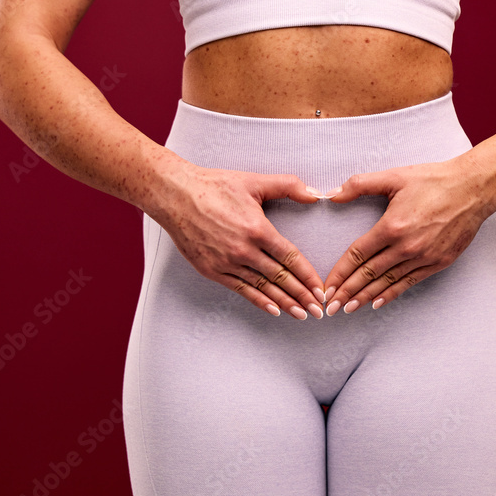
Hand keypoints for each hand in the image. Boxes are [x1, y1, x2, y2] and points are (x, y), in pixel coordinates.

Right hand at [153, 164, 327, 318]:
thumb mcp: (254, 181)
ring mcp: (226, 262)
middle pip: (280, 278)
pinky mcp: (212, 270)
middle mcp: (244, 250)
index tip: (320, 289)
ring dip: (284, 303)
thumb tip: (315, 194)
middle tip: (319, 310)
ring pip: (262, 287)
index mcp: (257, 229)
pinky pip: (241, 290)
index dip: (308, 276)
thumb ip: (288, 186)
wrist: (175, 196)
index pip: (290, 258)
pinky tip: (273, 310)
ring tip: (301, 314)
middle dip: (302, 296)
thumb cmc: (213, 186)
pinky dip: (259, 301)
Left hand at [322, 156, 495, 314]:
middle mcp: (406, 246)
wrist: (475, 188)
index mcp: (392, 226)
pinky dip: (392, 294)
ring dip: (365, 297)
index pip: (357, 255)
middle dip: (347, 292)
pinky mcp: (439, 262)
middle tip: (330, 307)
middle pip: (368, 274)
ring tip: (348, 308)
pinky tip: (376, 303)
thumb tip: (330, 195)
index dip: (339, 273)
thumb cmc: (434, 180)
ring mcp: (424, 256)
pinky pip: (409, 282)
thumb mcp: (394, 177)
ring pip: (387, 282)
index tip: (326, 287)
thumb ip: (359, 185)